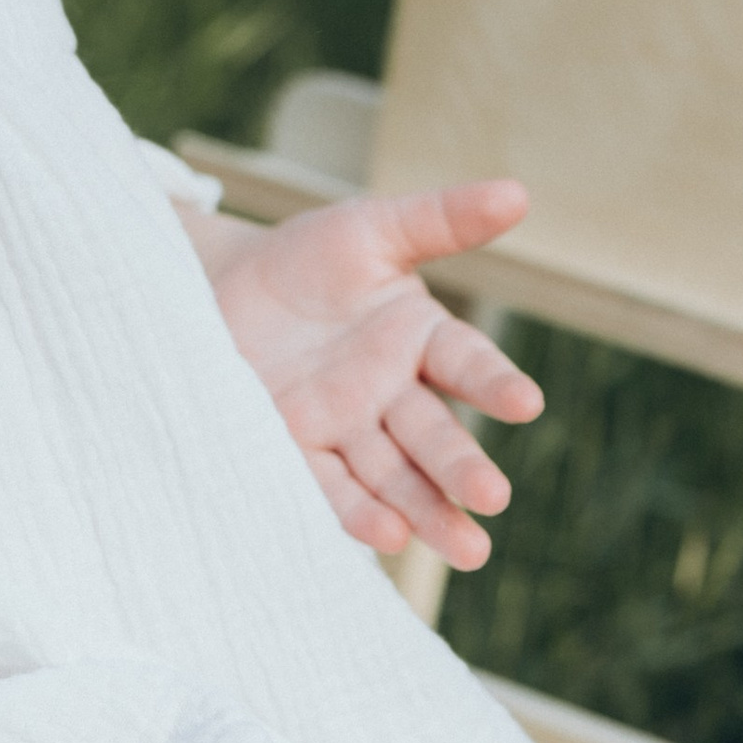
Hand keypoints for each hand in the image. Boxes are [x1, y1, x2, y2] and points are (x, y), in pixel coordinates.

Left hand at [200, 180, 540, 571]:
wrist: (218, 285)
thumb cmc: (308, 256)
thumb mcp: (372, 228)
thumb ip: (442, 218)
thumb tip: (519, 192)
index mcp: (419, 338)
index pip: (466, 363)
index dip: (494, 382)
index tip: (525, 403)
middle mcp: (390, 393)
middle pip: (433, 435)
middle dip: (462, 467)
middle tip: (494, 497)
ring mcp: (344, 428)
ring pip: (395, 476)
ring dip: (429, 511)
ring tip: (467, 549)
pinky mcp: (296, 450)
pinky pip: (331, 487)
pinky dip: (359, 512)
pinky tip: (388, 535)